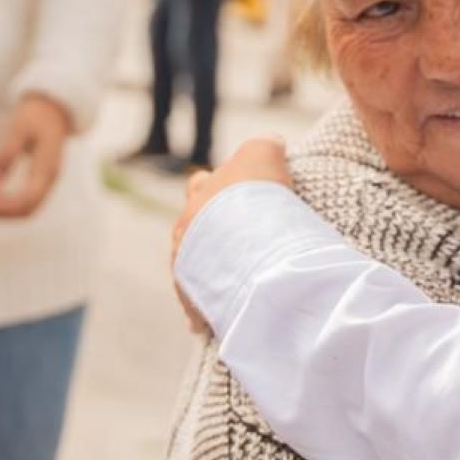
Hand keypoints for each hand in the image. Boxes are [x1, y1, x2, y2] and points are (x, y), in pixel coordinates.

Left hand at [0, 93, 72, 218]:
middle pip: (28, 209)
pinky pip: (28, 201)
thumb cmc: (35, 116)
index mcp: (47, 167)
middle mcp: (50, 178)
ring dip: (6, 212)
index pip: (27, 198)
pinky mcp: (42, 179)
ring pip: (29, 208)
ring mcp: (48, 180)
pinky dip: (11, 205)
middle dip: (2, 213)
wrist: (55, 108)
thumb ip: (6, 153)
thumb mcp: (18, 129)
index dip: (4, 206)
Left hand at [169, 137, 293, 333]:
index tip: (232, 197)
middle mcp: (186, 229)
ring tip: (231, 281)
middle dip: (207, 234)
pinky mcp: (195, 295)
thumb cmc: (255, 192)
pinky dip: (204, 311)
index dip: (214, 187)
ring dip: (208, 272)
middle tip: (234, 242)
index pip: (199, 185)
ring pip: (192, 268)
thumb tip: (273, 141)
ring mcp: (188, 263)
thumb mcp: (264, 153)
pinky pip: (196, 305)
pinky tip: (216, 317)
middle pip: (190, 229)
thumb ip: (266, 144)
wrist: (245, 234)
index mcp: (200, 195)